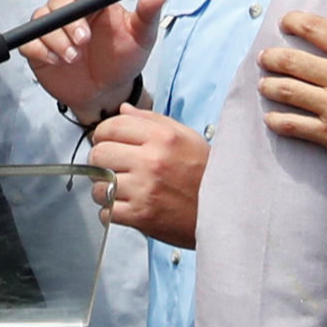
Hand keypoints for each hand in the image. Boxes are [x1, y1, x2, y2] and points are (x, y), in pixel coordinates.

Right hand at [17, 0, 164, 118]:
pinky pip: (29, 41)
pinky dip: (40, 49)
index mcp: (95, 2)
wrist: (107, 92)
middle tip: (83, 39)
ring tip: (73, 56)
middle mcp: (72, 11)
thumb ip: (147, 15)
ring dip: (56, 38)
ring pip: (42, 18)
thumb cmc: (122, 60)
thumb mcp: (140, 38)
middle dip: (70, 19)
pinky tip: (56, 60)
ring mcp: (52, 28)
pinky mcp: (38, 47)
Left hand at [88, 105, 208, 247]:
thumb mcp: (186, 137)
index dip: (103, 135)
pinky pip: (106, 212)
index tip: (107, 143)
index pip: (110, 127)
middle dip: (101, 161)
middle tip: (112, 167)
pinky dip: (111, 212)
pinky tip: (125, 207)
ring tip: (121, 190)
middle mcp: (151, 160)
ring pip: (98, 186)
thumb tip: (122, 110)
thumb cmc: (206, 173)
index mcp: (161, 137)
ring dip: (105, 190)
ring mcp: (145, 189)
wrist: (227, 211)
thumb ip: (151, 121)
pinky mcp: (142, 216)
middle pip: (98, 155)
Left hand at [255, 0, 326, 171]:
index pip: (314, 28)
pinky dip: (278, 122)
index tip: (285, 21)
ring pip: (287, 91)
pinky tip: (271, 119)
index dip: (293, 20)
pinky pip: (295, 126)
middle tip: (265, 56)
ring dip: (269, 86)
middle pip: (291, 60)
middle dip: (272, 56)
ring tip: (263, 84)